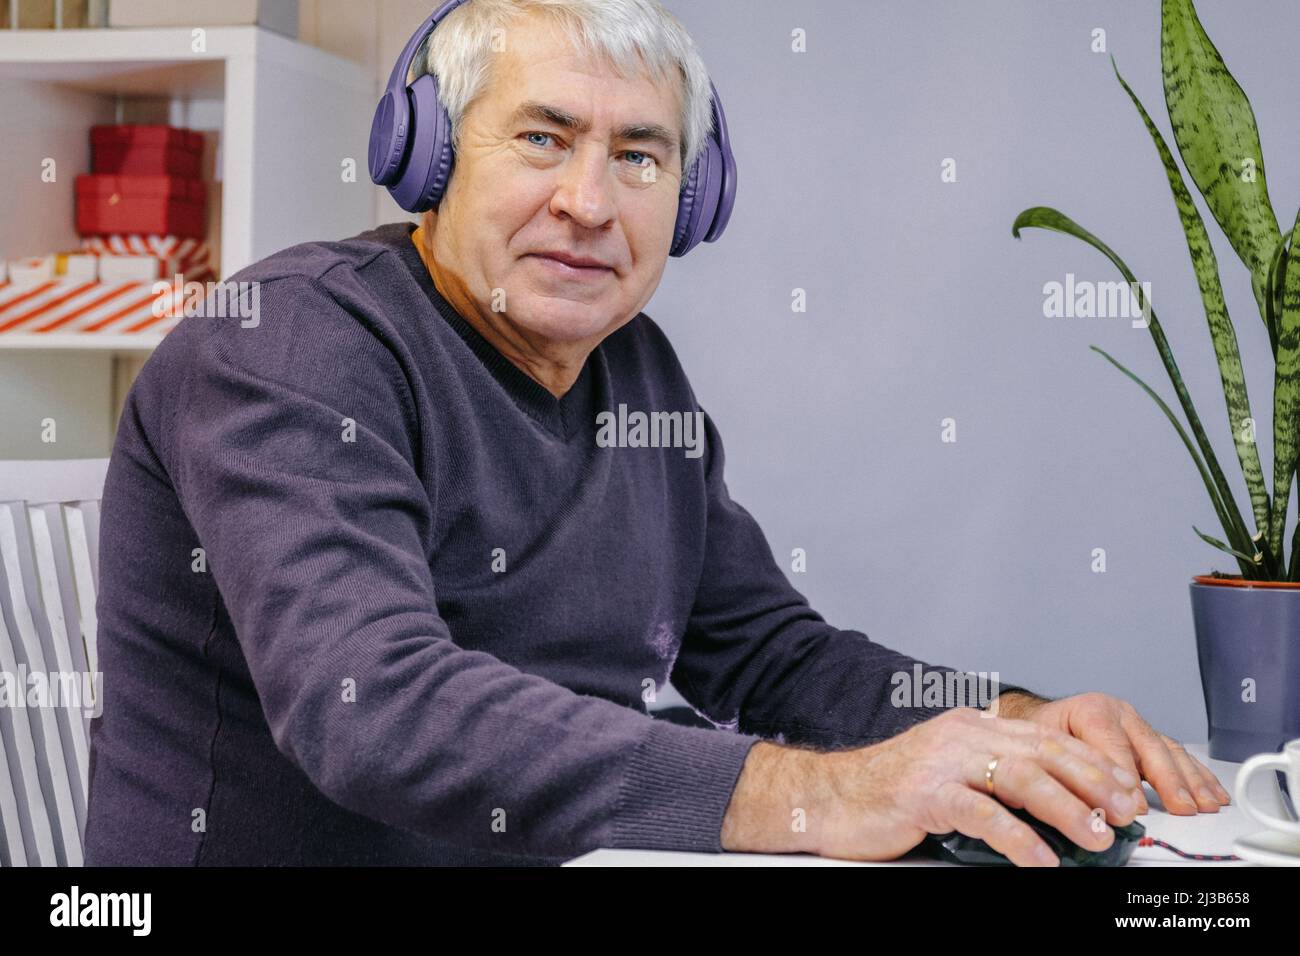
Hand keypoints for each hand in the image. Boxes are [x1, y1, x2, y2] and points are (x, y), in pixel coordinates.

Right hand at [803, 707, 1143, 865]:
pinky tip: (1040, 860)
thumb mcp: (951, 777)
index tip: (1127, 788)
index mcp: (972, 729)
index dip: (1093, 763)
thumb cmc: (890, 793)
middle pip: (1043, 752)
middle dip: (1093, 781)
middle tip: (1128, 810)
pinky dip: (1018, 839)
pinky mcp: (925, 794)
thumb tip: (1056, 809)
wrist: (829, 796)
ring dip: (1067, 808)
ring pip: (1020, 778)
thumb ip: (994, 783)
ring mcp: (943, 763)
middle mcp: (961, 737)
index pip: (1047, 739)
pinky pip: (982, 815)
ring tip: (1097, 836)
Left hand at [994, 691, 1230, 814]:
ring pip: (1170, 752)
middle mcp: (1119, 714)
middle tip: (1182, 808)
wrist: (1039, 721)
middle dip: (1169, 781)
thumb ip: (1064, 769)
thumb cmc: (1039, 733)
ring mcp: (1137, 725)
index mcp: (1092, 710)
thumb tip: (1084, 803)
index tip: (1137, 807)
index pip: (1114, 746)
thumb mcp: (1042, 745)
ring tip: (1205, 805)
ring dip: (1191, 781)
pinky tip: (1212, 793)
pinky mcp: (1148, 738)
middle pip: (1150, 748)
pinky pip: (1179, 756)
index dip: (1127, 779)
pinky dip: (1198, 776)